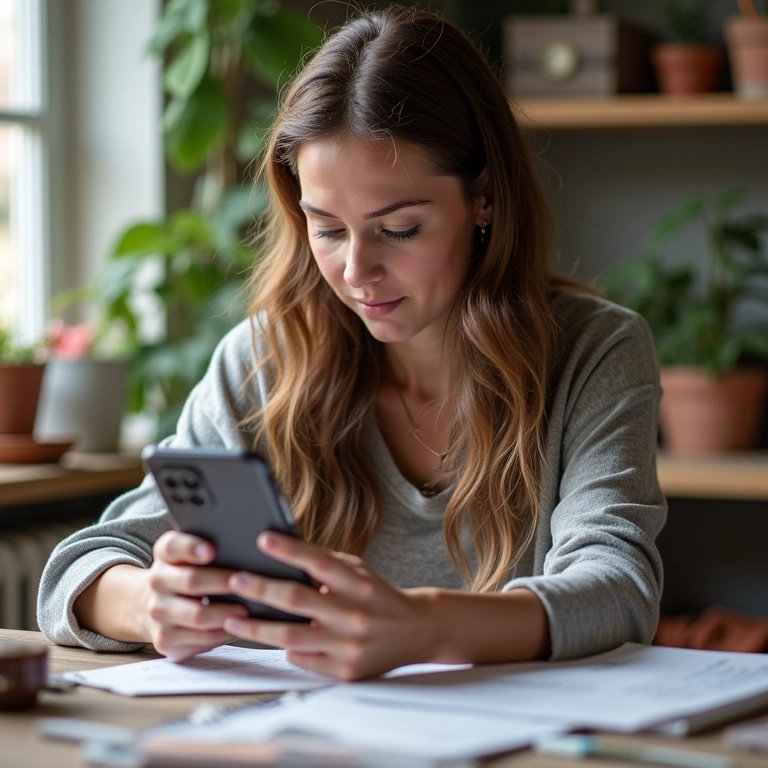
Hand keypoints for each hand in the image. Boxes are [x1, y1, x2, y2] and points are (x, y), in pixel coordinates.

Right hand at [142, 530, 249, 660]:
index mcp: (165, 554)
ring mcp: (158, 612)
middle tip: (246, 582)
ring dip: (225, 613)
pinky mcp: (164, 639)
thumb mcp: (191, 555)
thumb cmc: (188, 573)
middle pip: (191, 581)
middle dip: (221, 582)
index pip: (172, 546)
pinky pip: (200, 638)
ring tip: (246, 610)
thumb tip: (248, 545)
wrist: (155, 605)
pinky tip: (236, 627)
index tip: (211, 550)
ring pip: (197, 615)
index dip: (190, 547)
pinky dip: (222, 633)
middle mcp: (157, 581)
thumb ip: (211, 546)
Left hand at [222, 532, 436, 679]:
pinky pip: (303, 660)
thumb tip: (282, 553)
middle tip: (234, 580)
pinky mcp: (345, 671)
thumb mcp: (359, 571)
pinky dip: (286, 649)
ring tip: (232, 618)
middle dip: (261, 589)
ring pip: (292, 637)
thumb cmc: (377, 595)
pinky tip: (269, 640)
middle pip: (297, 600)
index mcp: (358, 584)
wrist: (416, 631)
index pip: (319, 562)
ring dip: (256, 628)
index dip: (289, 550)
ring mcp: (349, 646)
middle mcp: (354, 614)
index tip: (262, 539)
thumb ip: (326, 564)